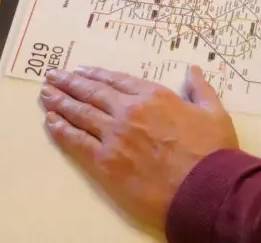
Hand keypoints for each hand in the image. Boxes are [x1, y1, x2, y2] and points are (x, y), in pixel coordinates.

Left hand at [40, 65, 238, 232]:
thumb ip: (200, 88)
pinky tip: (51, 122)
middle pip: (92, 92)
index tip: (81, 70)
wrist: (204, 191)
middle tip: (53, 76)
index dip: (96, 74)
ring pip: (80, 114)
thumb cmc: (213, 153)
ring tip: (46, 94)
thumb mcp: (214, 113)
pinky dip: (62, 130)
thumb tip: (193, 69)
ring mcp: (114, 136)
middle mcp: (128, 111)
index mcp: (153, 96)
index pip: (116, 80)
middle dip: (70, 83)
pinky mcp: (106, 164)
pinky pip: (77, 142)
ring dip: (60, 102)